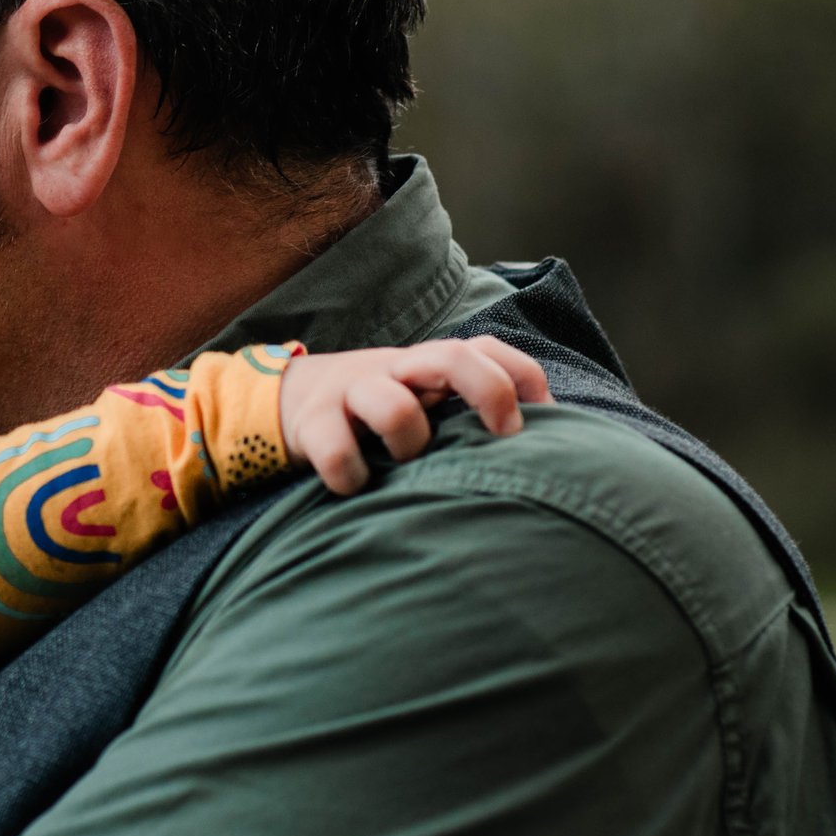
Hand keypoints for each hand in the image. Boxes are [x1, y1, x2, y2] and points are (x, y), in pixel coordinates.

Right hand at [278, 337, 547, 495]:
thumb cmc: (375, 413)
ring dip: (409, 442)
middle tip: (501, 437)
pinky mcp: (314, 421)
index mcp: (430, 364)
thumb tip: (542, 454)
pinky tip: (355, 485)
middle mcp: (398, 368)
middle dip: (489, 392)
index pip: (488, 350)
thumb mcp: (424, 402)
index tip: (545, 417)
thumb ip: (468, 416)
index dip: (523, 376)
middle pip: (454, 356)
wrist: (289, 400)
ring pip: (395, 406)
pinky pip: (336, 449)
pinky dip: (350, 473)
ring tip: (403, 464)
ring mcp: (355, 391)